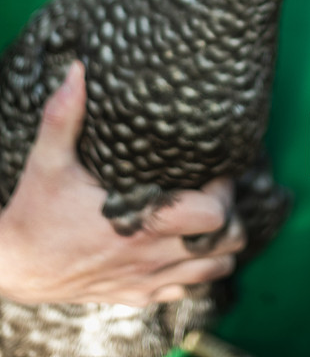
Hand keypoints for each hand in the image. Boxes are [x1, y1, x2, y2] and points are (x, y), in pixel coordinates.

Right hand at [0, 62, 244, 306]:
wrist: (13, 267)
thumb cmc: (35, 212)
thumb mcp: (48, 162)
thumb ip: (64, 116)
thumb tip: (78, 71)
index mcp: (141, 222)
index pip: (214, 214)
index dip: (224, 190)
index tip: (216, 169)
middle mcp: (151, 256)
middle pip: (227, 243)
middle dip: (230, 215)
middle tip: (215, 191)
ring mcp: (146, 279)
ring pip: (214, 271)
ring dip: (218, 245)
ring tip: (206, 219)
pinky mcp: (136, 296)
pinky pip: (185, 290)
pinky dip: (195, 270)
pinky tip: (182, 247)